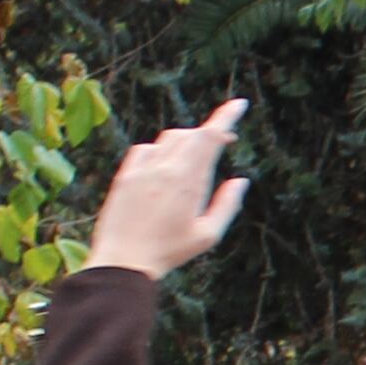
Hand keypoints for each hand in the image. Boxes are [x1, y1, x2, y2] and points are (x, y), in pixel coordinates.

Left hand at [85, 99, 250, 278]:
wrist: (124, 260)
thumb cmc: (170, 251)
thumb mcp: (208, 235)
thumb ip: (227, 204)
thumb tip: (241, 180)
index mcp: (189, 181)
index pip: (210, 136)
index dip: (226, 116)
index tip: (239, 104)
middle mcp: (165, 168)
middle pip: (192, 134)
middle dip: (211, 132)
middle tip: (225, 140)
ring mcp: (143, 170)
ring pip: (169, 138)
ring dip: (187, 140)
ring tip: (196, 155)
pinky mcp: (125, 175)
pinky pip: (146, 148)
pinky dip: (160, 148)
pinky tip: (165, 163)